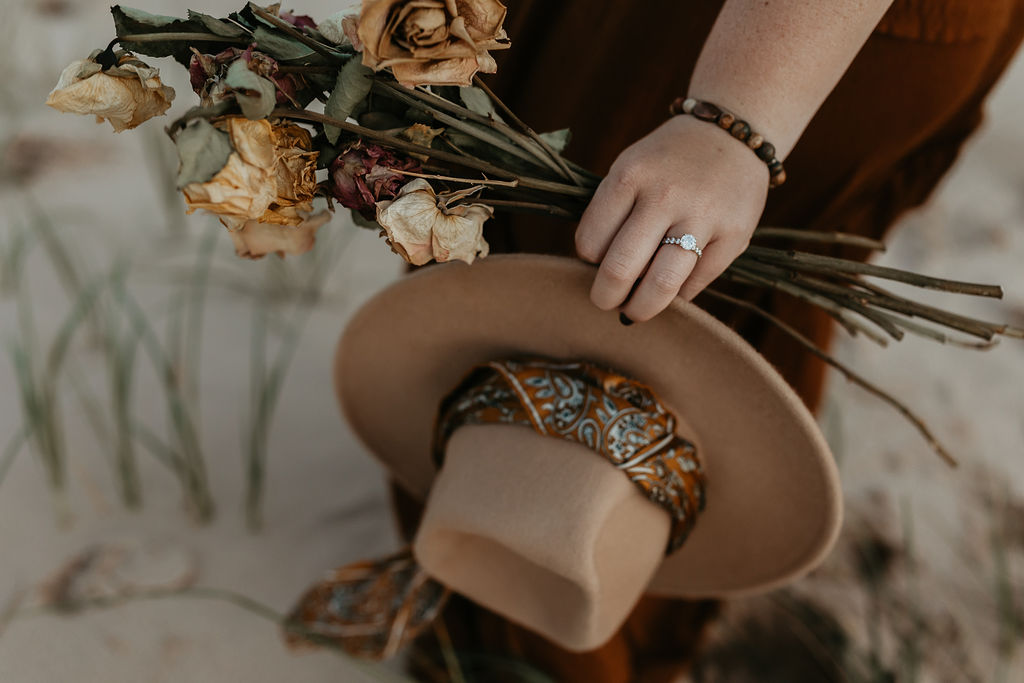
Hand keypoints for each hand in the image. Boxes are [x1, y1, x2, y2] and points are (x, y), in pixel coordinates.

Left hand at [575, 114, 769, 321]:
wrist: (732, 134)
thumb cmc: (667, 162)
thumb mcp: (630, 168)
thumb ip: (611, 213)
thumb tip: (597, 273)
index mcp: (630, 176)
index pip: (590, 243)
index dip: (588, 261)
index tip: (597, 261)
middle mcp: (665, 196)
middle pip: (620, 270)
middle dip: (605, 297)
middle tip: (605, 301)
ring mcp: (703, 216)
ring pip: (662, 285)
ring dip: (640, 308)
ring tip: (634, 311)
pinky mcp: (734, 235)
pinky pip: (695, 284)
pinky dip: (678, 294)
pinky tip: (672, 286)